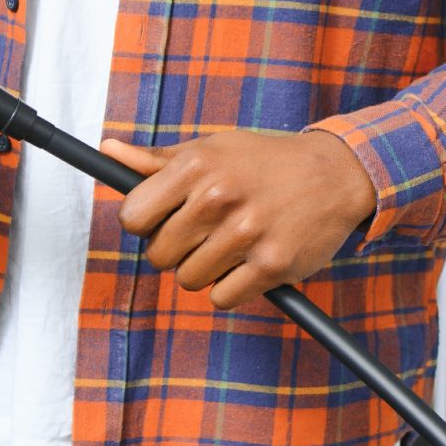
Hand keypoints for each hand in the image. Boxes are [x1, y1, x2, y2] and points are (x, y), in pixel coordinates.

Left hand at [108, 129, 377, 310]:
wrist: (336, 173)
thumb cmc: (265, 161)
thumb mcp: (212, 148)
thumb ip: (157, 159)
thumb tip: (108, 150)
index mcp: (197, 165)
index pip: (132, 217)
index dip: (145, 223)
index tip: (165, 219)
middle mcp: (218, 197)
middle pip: (159, 255)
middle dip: (177, 249)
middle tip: (206, 232)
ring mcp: (246, 233)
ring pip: (189, 280)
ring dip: (206, 269)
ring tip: (232, 244)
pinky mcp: (272, 266)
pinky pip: (222, 297)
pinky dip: (233, 287)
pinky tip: (250, 261)